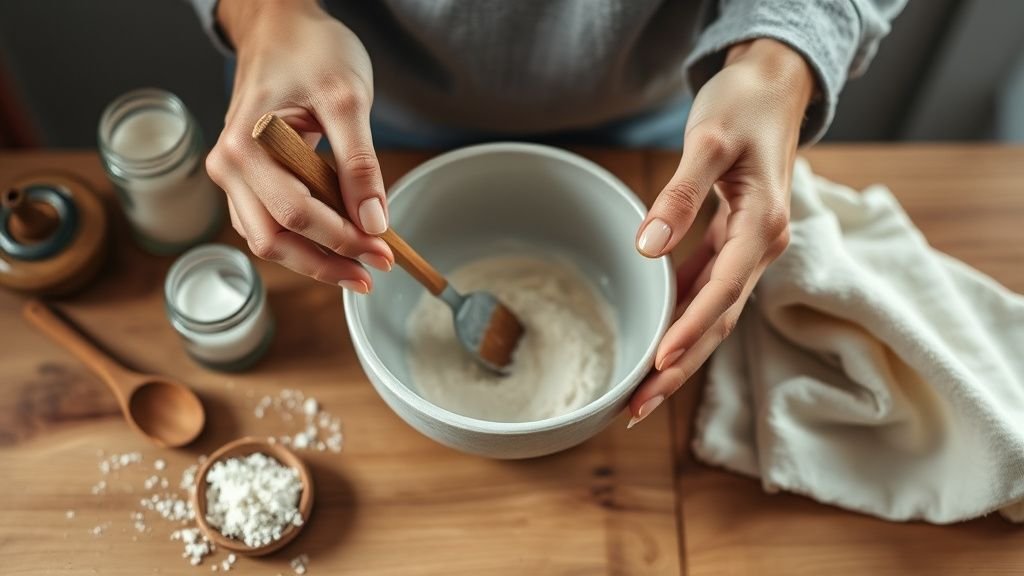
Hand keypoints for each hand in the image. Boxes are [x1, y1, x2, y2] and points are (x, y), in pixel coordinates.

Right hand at [206, 0, 392, 292]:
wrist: (281, 27)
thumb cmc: (311, 52)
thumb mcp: (348, 100)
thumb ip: (360, 163)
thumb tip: (373, 223)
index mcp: (245, 145)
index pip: (296, 213)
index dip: (342, 241)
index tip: (384, 252)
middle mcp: (228, 166)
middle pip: (274, 240)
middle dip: (327, 262)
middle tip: (376, 271)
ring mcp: (233, 176)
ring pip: (269, 240)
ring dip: (315, 259)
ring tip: (361, 266)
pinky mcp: (246, 181)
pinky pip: (270, 225)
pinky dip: (305, 241)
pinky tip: (339, 245)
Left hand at [627, 39, 815, 426]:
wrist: (775, 84)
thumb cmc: (744, 105)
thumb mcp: (709, 140)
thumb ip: (680, 195)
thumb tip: (647, 248)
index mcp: (763, 226)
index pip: (723, 291)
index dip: (690, 330)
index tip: (658, 363)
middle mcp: (762, 247)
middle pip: (718, 319)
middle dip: (680, 366)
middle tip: (637, 409)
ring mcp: (749, 248)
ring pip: (712, 312)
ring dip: (679, 352)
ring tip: (640, 391)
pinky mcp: (734, 242)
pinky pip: (706, 289)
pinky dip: (681, 316)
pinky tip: (655, 337)